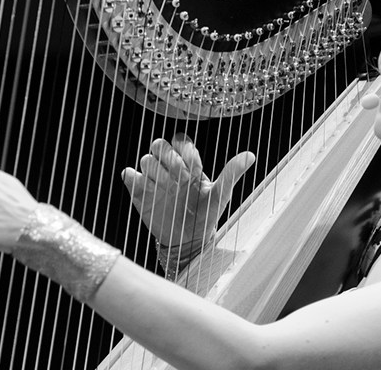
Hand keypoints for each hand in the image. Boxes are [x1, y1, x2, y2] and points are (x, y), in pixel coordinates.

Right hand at [121, 134, 254, 250]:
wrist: (188, 239)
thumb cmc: (206, 213)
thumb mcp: (221, 194)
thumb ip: (231, 173)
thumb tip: (250, 155)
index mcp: (188, 162)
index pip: (180, 140)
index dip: (185, 151)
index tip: (195, 169)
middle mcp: (169, 166)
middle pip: (159, 144)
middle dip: (169, 159)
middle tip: (181, 179)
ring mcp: (153, 178)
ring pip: (146, 159)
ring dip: (156, 172)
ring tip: (168, 190)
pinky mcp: (138, 191)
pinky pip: (129, 175)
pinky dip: (135, 178)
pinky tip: (149, 190)